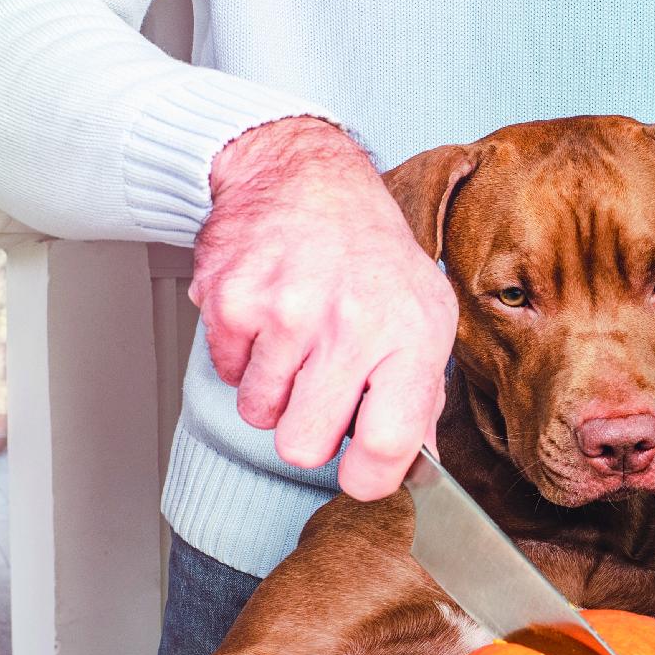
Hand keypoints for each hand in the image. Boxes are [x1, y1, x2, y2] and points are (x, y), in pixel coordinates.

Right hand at [190, 117, 456, 499]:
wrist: (305, 177)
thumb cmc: (372, 253)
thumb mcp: (426, 317)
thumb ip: (423, 395)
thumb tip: (417, 466)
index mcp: (410, 336)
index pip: (386, 445)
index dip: (369, 477)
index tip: (362, 473)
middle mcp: (349, 324)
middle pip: (305, 447)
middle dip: (308, 434)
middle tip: (322, 395)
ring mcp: (286, 311)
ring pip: (260, 415)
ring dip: (275, 393)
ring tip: (299, 344)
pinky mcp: (231, 301)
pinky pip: (228, 375)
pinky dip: (245, 359)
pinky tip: (270, 320)